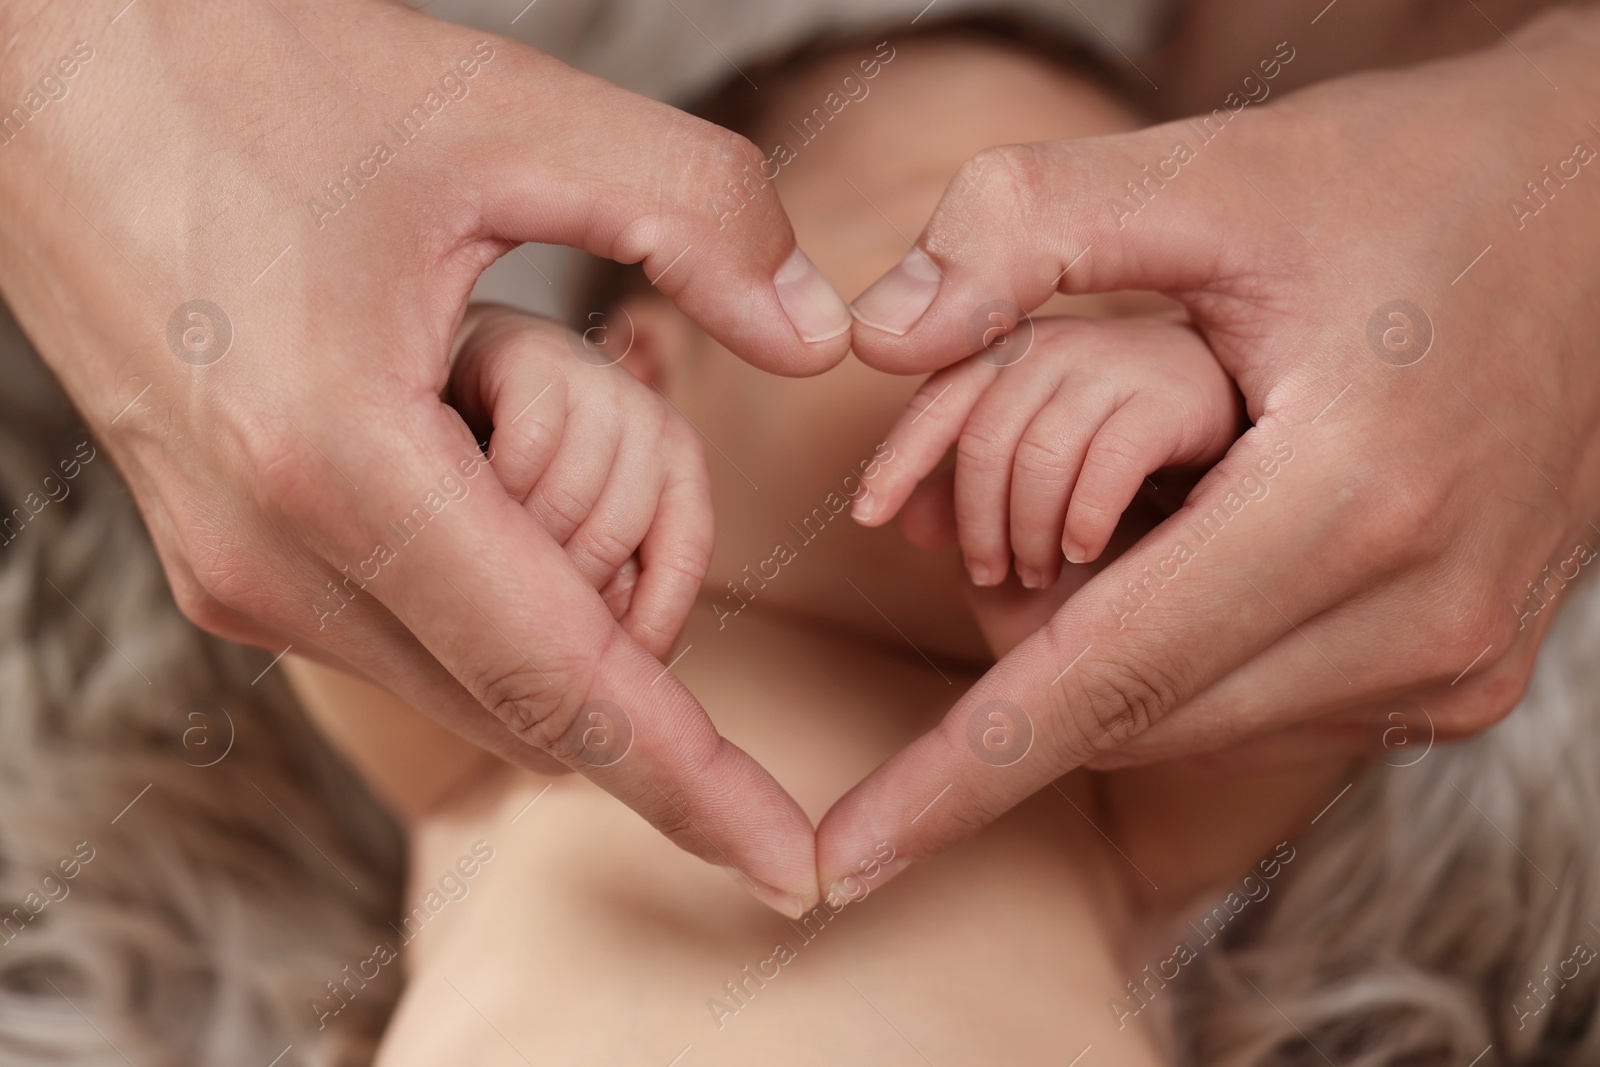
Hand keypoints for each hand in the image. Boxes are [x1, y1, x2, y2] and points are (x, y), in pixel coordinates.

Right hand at [0, 0, 854, 912]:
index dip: (695, 787)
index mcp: (341, 462)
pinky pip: (411, 625)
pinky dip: (488, 561)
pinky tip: (451, 406)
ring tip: (494, 370)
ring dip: (553, 566)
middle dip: (634, 597)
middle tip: (610, 400)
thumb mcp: (507, 112)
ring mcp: (235, 573)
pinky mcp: (224, 559)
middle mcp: (272, 560)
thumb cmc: (260, 70)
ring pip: (475, 666)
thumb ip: (696, 214)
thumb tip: (819, 336)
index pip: (564, 686)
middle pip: (534, 690)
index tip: (792, 867)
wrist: (44, 66)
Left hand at [818, 7, 1599, 895]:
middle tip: (991, 531)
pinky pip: (1257, 711)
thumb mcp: (1212, 171)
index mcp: (1354, 497)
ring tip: (1122, 513)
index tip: (851, 858)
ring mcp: (1456, 661)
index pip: (1105, 680)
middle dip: (1024, 653)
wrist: (1599, 213)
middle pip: (1134, 715)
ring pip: (1189, 728)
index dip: (956, 779)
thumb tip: (880, 336)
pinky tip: (1189, 550)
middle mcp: (1424, 613)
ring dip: (1108, 654)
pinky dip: (1182, 657)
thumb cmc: (1404, 181)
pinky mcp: (1463, 674)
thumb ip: (1028, 232)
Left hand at [855, 314, 1240, 587]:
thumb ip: (977, 495)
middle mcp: (1075, 340)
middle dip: (976, 517)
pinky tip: (1085, 546)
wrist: (1275, 427)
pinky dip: (1081, 515)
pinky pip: (1106, 457)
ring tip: (1043, 569)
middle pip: (984, 430)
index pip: (945, 395)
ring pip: (1036, 450)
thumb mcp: (1047, 488)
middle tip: (994, 573)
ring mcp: (1138, 360)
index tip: (868, 516)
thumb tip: (910, 523)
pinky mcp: (1193, 394)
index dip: (901, 456)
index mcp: (1029, 349)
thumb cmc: (1145, 475)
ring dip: (1027, 530)